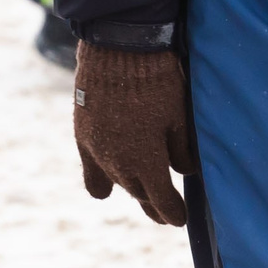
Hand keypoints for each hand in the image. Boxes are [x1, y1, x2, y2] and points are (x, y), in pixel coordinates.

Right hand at [73, 41, 192, 224]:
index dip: (173, 213)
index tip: (181, 220)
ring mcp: (97, 152)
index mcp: (146, 162)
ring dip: (133, 188)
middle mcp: (119, 164)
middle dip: (154, 204)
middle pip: (139, 194)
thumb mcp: (179, 116)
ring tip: (143, 192)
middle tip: (164, 211)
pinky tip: (110, 184)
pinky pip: (92, 171)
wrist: (118, 48)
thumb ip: (181, 151)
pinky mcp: (82, 136)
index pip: (162, 201)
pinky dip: (104, 179)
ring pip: (118, 182)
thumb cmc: (157, 80)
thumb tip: (185, 171)